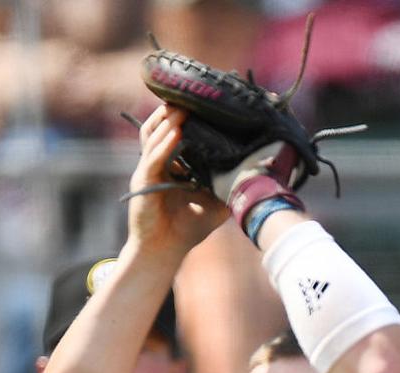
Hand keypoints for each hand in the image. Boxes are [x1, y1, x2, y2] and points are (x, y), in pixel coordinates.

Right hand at [126, 104, 227, 259]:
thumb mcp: (215, 205)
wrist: (164, 251)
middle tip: (191, 95)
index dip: (185, 115)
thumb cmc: (188, 229)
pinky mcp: (144, 182)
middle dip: (173, 110)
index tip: (203, 102)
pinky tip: (177, 132)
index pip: (175, 131)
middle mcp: (158, 162)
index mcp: (172, 164)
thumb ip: (229, 187)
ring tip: (183, 107)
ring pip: (153, 136)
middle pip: (160, 126)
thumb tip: (256, 174)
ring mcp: (148, 169)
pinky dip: (165, 145)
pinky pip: (153, 158)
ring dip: (168, 121)